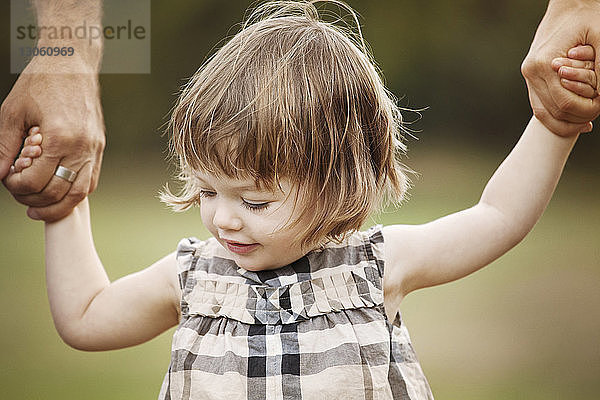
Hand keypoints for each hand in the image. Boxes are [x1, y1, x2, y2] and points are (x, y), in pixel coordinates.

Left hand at [0, 56, 104, 220]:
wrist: (72, 62)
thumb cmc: (41, 82)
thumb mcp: (12, 112)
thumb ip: (4, 147)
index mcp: (60, 138)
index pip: (37, 181)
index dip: (16, 187)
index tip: (7, 180)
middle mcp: (82, 147)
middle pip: (58, 193)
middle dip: (34, 200)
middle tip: (18, 194)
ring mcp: (94, 149)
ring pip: (79, 193)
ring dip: (57, 205)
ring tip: (38, 208)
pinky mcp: (99, 147)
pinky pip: (90, 180)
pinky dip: (74, 193)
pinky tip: (58, 193)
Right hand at [521, 0, 599, 135]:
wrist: (568, 3)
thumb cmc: (586, 16)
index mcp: (544, 63)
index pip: (564, 103)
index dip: (585, 112)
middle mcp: (532, 72)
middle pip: (552, 112)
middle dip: (575, 119)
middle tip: (594, 116)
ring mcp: (528, 75)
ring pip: (543, 113)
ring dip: (563, 121)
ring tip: (583, 121)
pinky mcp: (530, 75)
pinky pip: (539, 104)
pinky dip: (554, 114)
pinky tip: (571, 116)